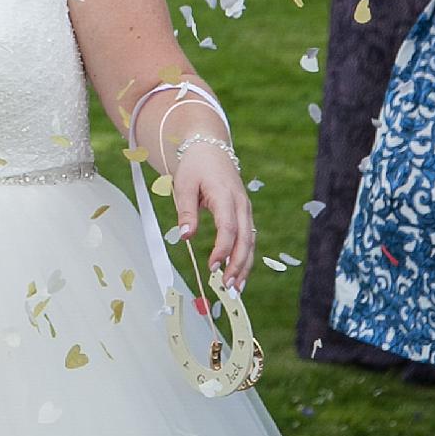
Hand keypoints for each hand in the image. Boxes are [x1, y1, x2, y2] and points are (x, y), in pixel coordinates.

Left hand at [164, 139, 254, 289]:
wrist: (210, 147)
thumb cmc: (195, 165)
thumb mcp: (184, 184)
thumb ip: (186, 210)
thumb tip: (185, 236)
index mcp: (226, 195)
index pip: (228, 228)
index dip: (222, 249)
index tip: (212, 266)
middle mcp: (241, 204)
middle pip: (246, 239)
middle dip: (239, 265)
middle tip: (229, 287)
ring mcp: (245, 208)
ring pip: (251, 241)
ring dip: (244, 265)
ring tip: (236, 287)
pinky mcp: (245, 213)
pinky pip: (248, 237)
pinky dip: (244, 256)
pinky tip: (238, 272)